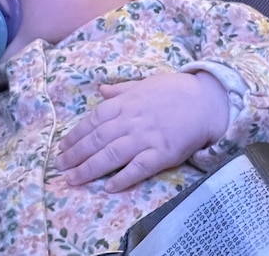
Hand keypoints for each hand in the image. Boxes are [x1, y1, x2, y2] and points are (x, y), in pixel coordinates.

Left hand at [56, 71, 228, 191]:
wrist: (208, 102)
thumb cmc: (177, 91)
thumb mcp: (146, 83)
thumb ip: (122, 89)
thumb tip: (100, 89)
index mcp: (127, 103)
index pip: (94, 120)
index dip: (76, 135)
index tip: (63, 147)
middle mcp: (132, 121)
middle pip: (98, 140)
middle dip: (76, 155)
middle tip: (60, 167)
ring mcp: (147, 138)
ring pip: (112, 155)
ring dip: (90, 168)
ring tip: (74, 179)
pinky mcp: (162, 154)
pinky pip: (138, 168)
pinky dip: (122, 178)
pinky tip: (109, 186)